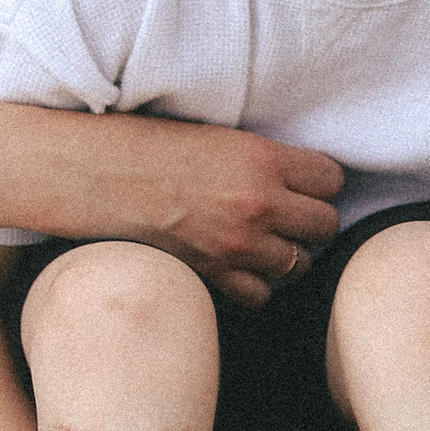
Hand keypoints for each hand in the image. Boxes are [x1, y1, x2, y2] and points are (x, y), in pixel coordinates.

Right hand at [27, 111, 341, 303]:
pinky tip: (240, 265)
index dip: (320, 182)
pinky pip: (261, 294)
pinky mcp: (213, 274)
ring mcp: (237, 244)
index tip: (304, 182)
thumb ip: (265, 159)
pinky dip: (256, 284)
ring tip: (263, 240)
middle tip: (288, 213)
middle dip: (311, 220)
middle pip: (325, 225)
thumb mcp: (219, 137)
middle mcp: (259, 203)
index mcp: (263, 158)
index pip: (332, 179)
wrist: (97, 175)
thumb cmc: (153, 145)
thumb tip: (303, 177)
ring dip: (287, 253)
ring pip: (298, 263)